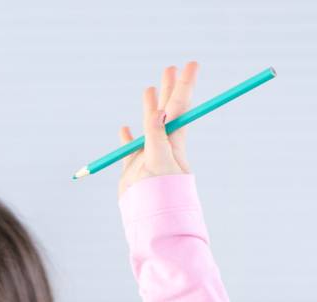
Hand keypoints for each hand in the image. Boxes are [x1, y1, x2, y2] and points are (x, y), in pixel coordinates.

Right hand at [117, 61, 198, 198]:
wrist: (149, 223)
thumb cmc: (160, 196)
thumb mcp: (160, 162)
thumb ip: (157, 136)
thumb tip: (160, 112)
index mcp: (173, 141)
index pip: (181, 106)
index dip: (186, 84)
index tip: (192, 64)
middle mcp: (162, 146)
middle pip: (167, 110)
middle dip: (169, 88)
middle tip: (171, 67)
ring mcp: (147, 157)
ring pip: (148, 125)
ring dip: (149, 107)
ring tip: (149, 89)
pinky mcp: (133, 171)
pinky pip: (129, 149)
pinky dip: (127, 138)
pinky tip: (124, 129)